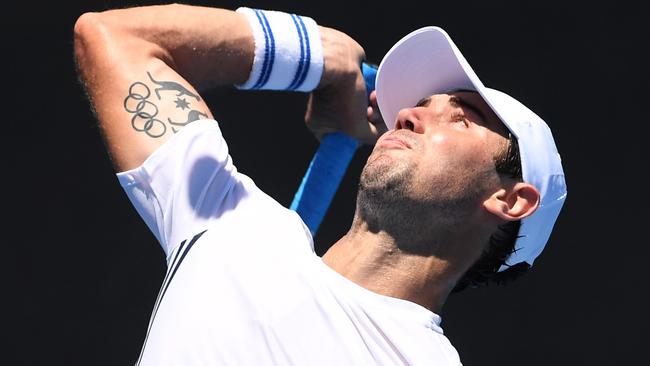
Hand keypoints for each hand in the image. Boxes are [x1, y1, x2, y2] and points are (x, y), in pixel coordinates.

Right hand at [305, 27, 386, 144]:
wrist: (337, 59)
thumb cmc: (341, 96)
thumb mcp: (355, 126)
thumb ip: (369, 137)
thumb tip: (381, 136)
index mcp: (320, 124)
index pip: (342, 140)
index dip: (357, 139)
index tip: (366, 133)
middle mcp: (326, 110)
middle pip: (355, 124)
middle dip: (368, 120)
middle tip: (371, 114)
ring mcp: (336, 95)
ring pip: (362, 109)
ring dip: (373, 107)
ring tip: (374, 99)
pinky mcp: (346, 82)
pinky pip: (364, 95)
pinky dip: (372, 95)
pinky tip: (375, 92)